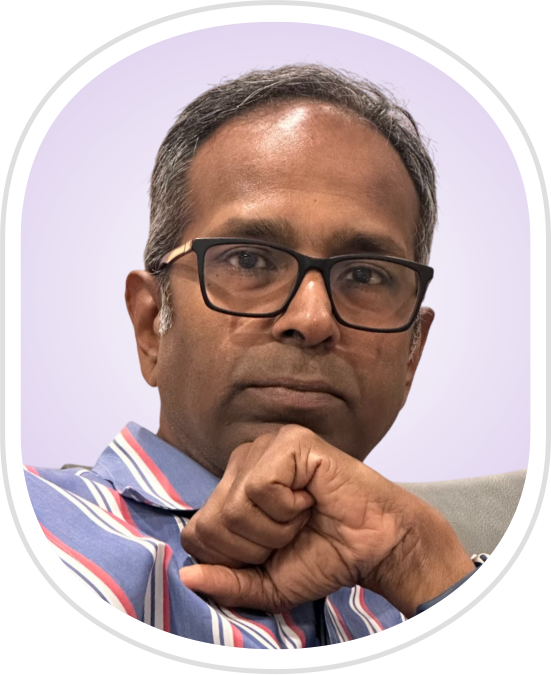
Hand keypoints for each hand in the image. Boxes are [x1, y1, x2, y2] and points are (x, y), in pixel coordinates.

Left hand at [180, 425, 474, 616]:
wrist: (375, 545)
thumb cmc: (324, 555)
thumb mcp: (266, 582)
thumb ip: (227, 582)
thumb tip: (186, 576)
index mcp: (232, 489)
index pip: (196, 533)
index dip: (234, 558)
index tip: (274, 551)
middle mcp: (243, 462)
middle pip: (211, 523)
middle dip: (254, 547)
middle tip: (291, 533)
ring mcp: (264, 446)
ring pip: (233, 506)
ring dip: (274, 529)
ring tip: (302, 515)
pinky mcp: (289, 441)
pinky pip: (260, 487)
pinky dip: (287, 508)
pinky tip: (309, 497)